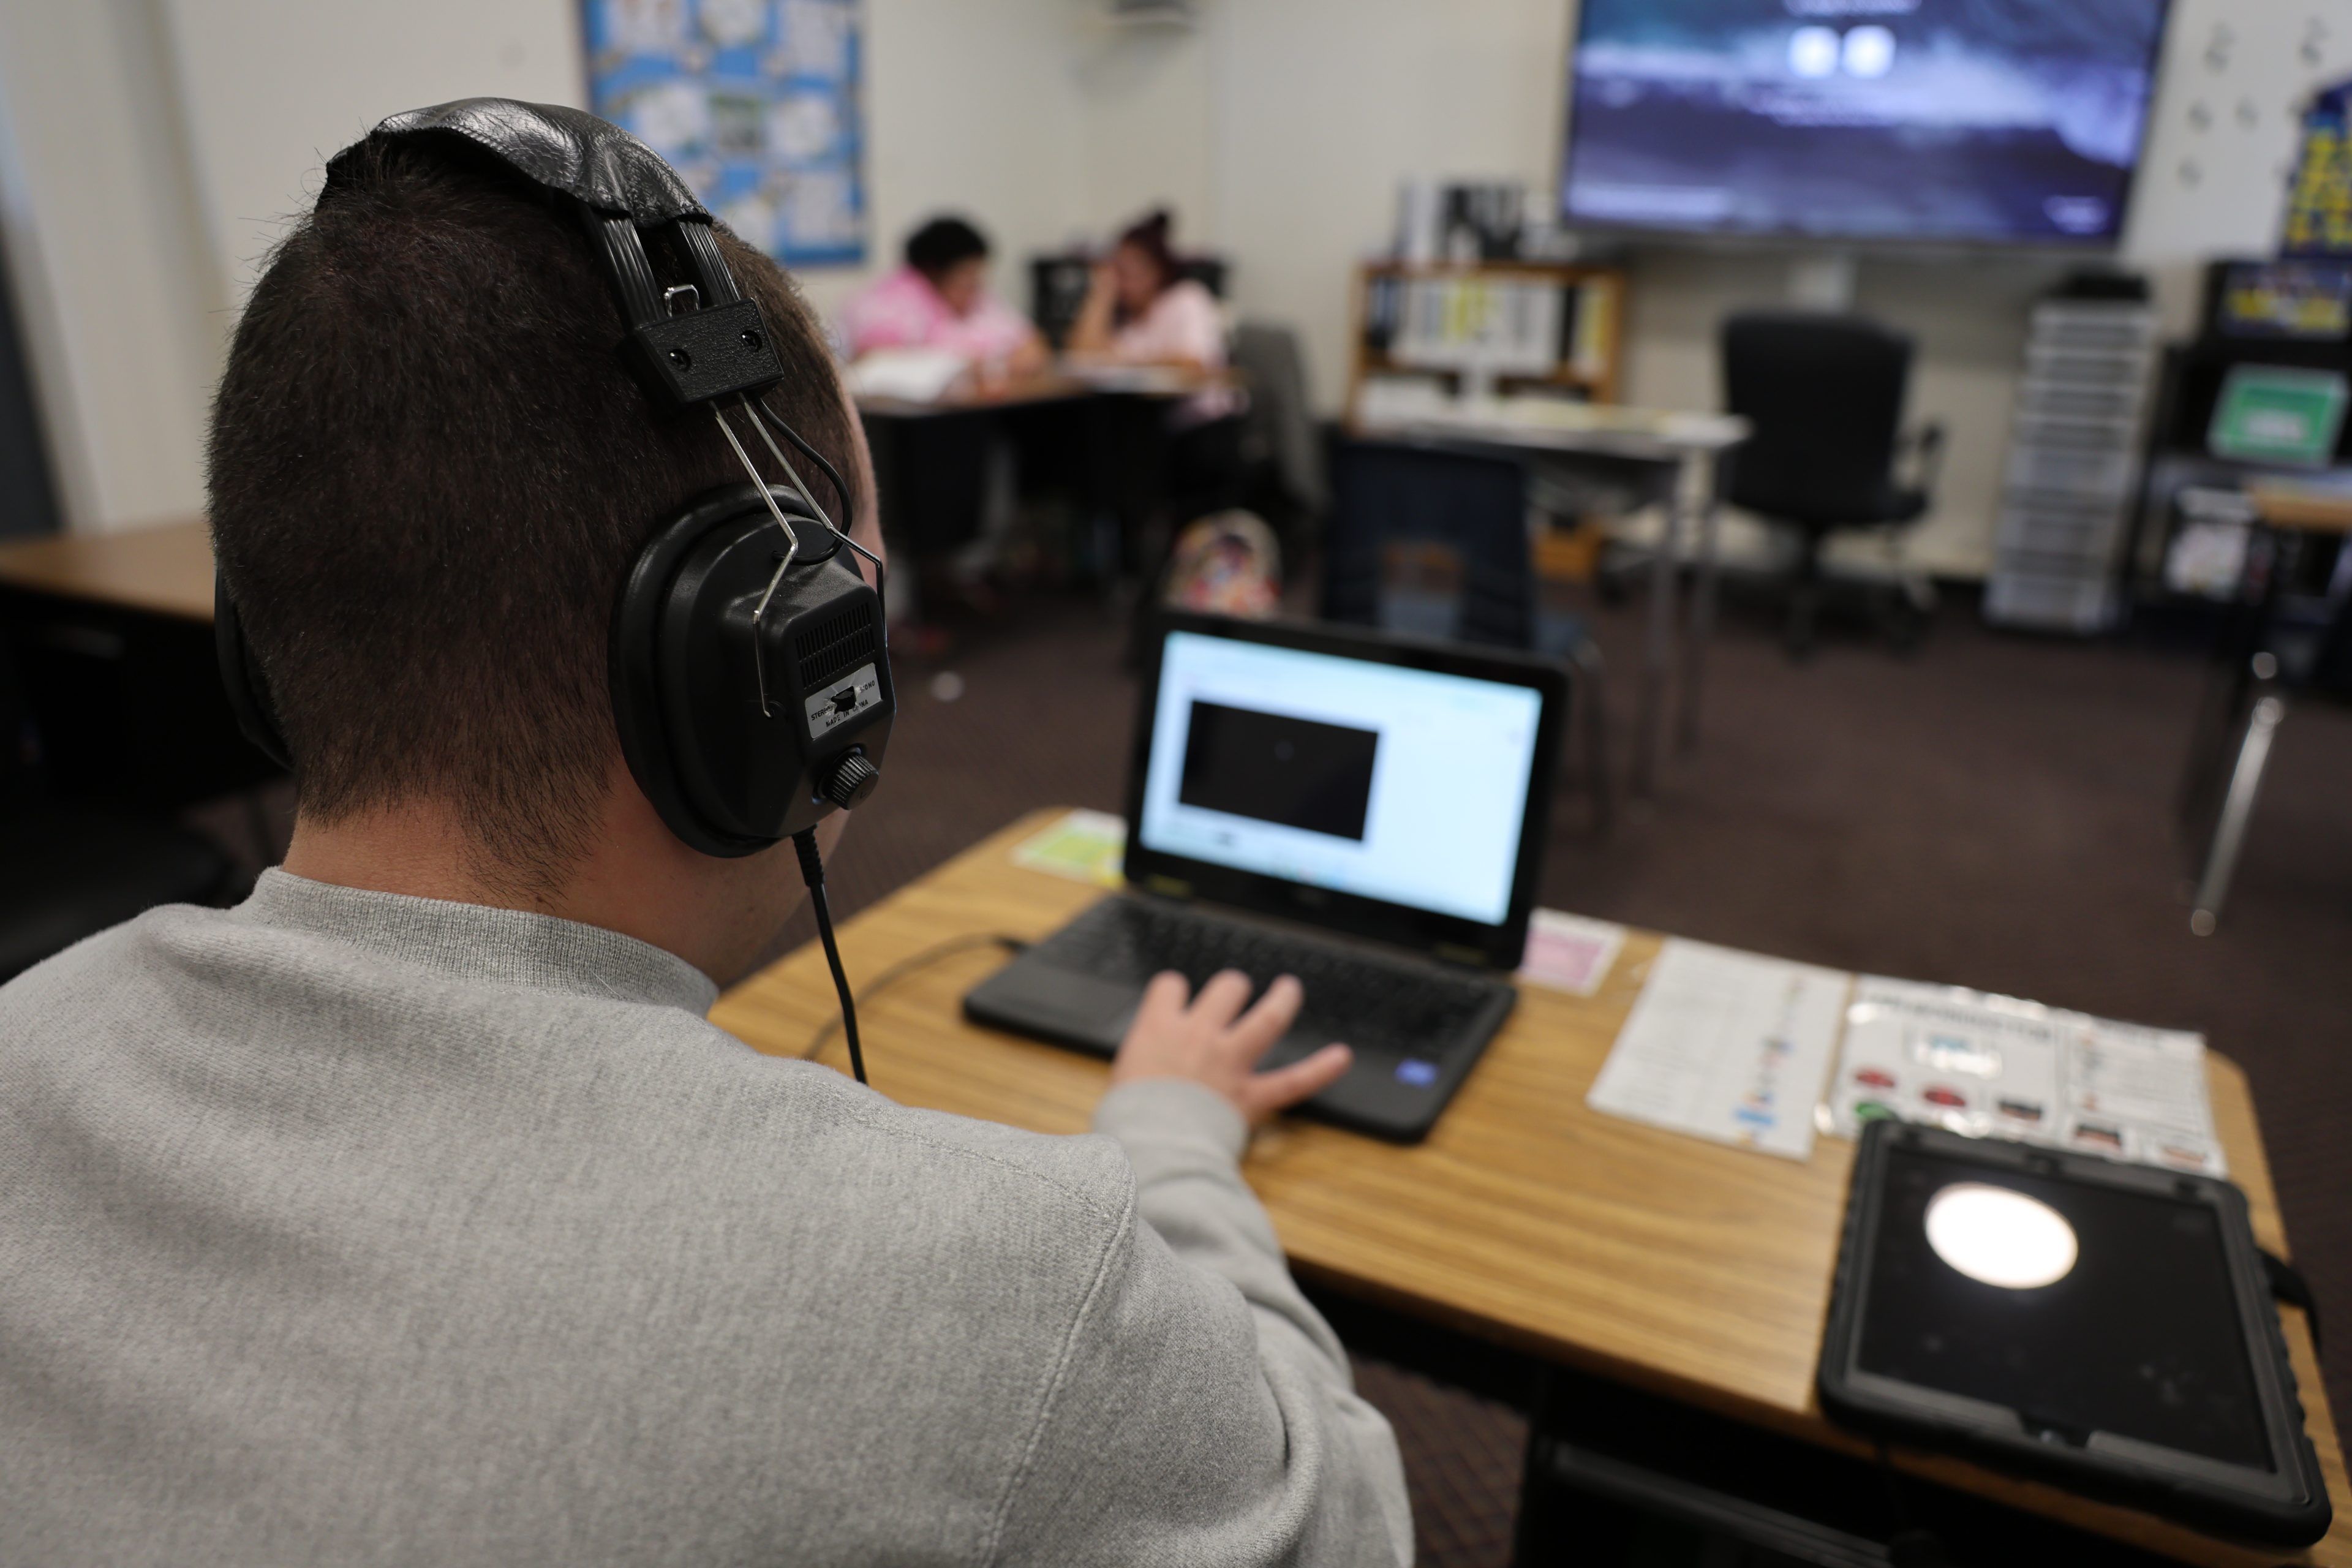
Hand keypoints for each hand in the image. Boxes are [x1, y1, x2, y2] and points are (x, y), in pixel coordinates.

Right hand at [1109, 970, 1352, 1124]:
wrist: (1147, 1146)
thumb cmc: (1125, 1121)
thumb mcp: (1117, 1082)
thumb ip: (1137, 1066)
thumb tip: (1139, 1075)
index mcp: (1158, 1028)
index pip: (1170, 987)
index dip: (1175, 991)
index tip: (1176, 998)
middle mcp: (1198, 1035)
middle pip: (1225, 989)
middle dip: (1232, 988)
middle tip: (1235, 991)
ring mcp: (1229, 1062)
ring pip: (1267, 1018)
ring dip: (1282, 1000)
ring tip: (1289, 989)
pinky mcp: (1250, 1096)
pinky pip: (1293, 1080)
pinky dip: (1320, 1069)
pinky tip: (1342, 1056)